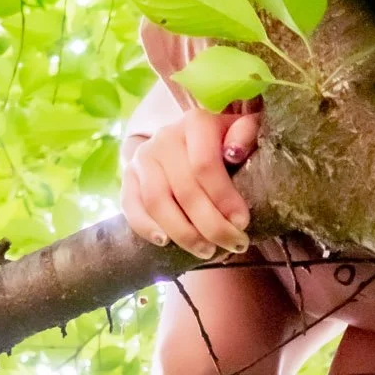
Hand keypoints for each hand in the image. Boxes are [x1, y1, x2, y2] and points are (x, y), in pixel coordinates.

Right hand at [121, 102, 261, 259]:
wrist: (185, 139)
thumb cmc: (222, 141)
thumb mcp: (241, 131)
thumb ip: (246, 134)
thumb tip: (235, 152)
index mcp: (195, 123)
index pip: (205, 165)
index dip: (224, 198)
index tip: (242, 223)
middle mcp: (165, 138)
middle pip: (185, 190)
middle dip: (212, 225)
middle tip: (234, 245)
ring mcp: (143, 158)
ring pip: (157, 202)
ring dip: (184, 233)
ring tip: (207, 251)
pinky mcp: (128, 177)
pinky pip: (131, 206)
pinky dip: (146, 227)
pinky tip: (165, 242)